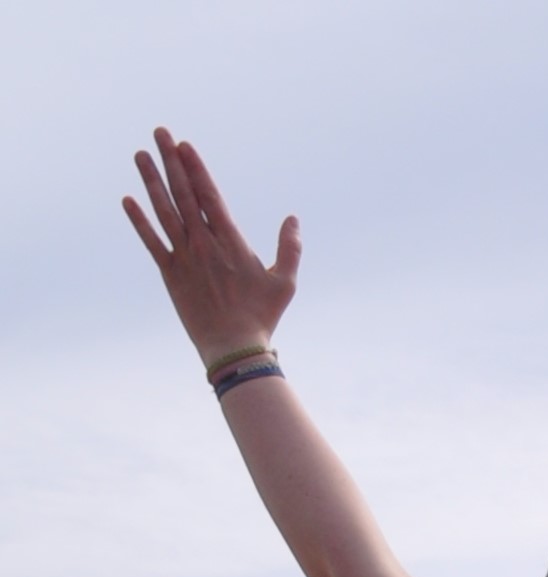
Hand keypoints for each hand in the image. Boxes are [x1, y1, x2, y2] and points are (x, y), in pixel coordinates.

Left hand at [123, 129, 299, 366]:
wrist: (233, 346)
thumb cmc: (263, 316)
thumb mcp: (286, 282)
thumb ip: (290, 248)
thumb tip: (293, 219)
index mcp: (230, 242)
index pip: (208, 195)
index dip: (195, 168)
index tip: (184, 145)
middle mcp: (202, 243)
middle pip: (183, 194)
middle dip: (171, 161)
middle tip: (160, 134)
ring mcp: (184, 257)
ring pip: (163, 210)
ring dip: (151, 181)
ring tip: (141, 155)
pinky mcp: (170, 273)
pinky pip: (151, 240)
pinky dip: (139, 220)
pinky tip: (128, 199)